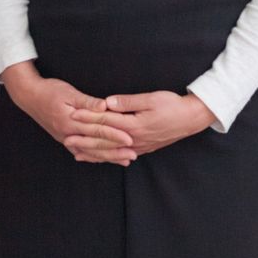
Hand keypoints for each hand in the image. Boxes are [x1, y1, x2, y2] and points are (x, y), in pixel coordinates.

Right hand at [2, 62, 134, 164]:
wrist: (29, 96)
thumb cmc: (50, 90)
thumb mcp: (69, 92)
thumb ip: (87, 102)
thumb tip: (103, 106)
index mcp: (71, 121)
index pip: (98, 130)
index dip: (114, 134)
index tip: (130, 139)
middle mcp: (68, 134)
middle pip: (96, 145)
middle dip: (115, 151)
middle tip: (133, 155)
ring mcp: (66, 138)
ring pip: (90, 152)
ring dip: (107, 157)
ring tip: (123, 160)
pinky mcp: (64, 139)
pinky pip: (81, 151)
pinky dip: (93, 157)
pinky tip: (103, 160)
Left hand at [70, 90, 217, 157]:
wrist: (191, 119)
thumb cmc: (172, 105)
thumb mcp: (151, 98)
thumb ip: (128, 102)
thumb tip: (107, 102)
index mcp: (134, 125)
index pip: (106, 122)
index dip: (89, 118)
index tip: (73, 114)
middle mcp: (134, 139)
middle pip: (105, 140)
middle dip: (85, 139)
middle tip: (66, 138)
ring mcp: (139, 147)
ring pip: (111, 151)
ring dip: (93, 152)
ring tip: (76, 152)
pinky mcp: (143, 149)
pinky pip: (120, 155)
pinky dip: (107, 157)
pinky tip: (98, 158)